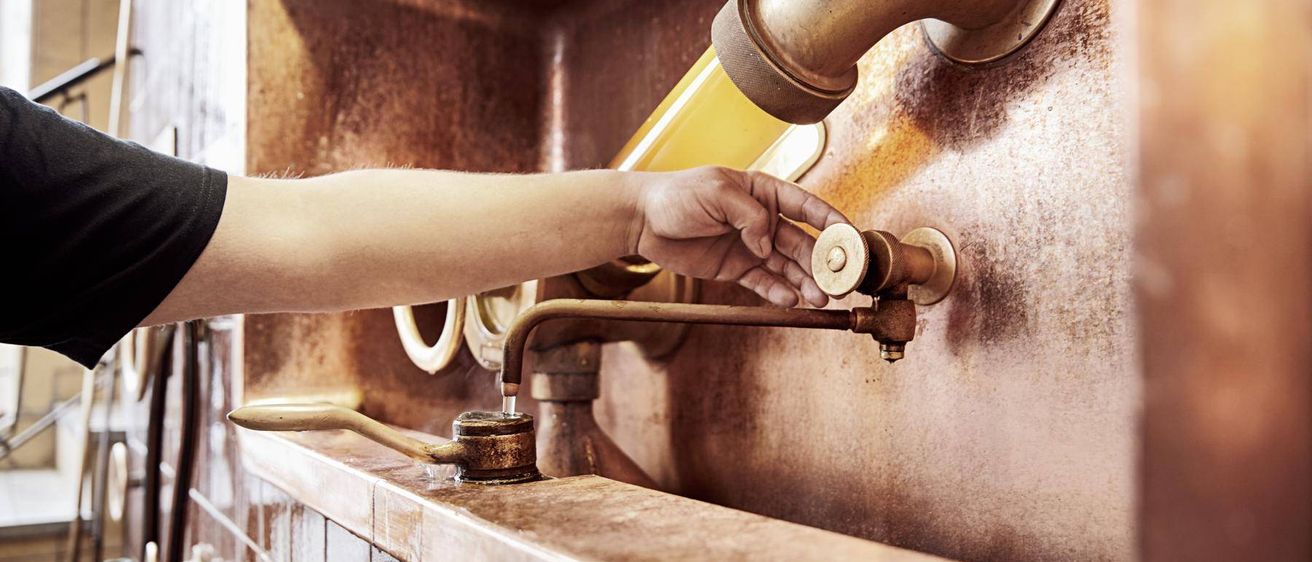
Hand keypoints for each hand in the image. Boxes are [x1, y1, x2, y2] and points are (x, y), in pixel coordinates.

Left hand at [627, 167, 848, 306]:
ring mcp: (751, 245)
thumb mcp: (717, 193)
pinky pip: (763, 281)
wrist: (642, 220)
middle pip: (802, 243)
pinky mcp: (736, 267)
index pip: (807, 207)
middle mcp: (763, 220)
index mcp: (764, 192)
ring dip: (805, 282)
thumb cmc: (677, 195)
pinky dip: (777, 291)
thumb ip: (750, 215)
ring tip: (819, 298)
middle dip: (822, 263)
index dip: (833, 222)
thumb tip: (768, 242)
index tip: (854, 238)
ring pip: (786, 266)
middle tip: (839, 281)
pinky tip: (791, 299)